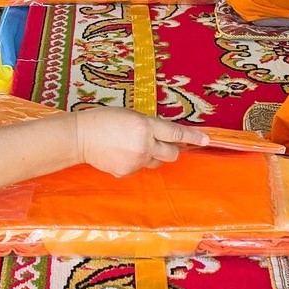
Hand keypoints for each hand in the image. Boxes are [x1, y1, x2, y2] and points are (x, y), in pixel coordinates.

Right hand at [70, 107, 208, 176]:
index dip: (193, 137)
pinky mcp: (127, 172)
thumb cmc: (105, 120)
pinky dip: (137, 161)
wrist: (81, 137)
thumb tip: (165, 135)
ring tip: (135, 145)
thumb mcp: (132, 115)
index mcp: (145, 126)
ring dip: (154, 155)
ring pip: (156, 162)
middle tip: (165, 143)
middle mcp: (144, 145)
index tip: (206, 140)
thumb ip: (150, 125)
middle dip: (173, 149)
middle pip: (171, 153)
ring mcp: (136, 161)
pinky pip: (140, 168)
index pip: (175, 134)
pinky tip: (122, 153)